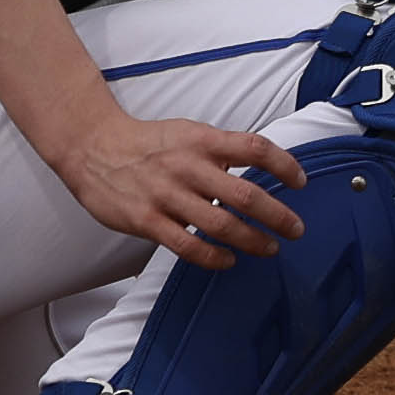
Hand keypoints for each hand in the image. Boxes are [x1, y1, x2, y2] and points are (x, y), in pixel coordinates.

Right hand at [57, 108, 315, 268]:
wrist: (93, 148)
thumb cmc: (148, 143)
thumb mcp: (189, 133)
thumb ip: (221, 151)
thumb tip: (259, 173)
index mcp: (203, 141)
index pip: (256, 148)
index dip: (285, 165)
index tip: (301, 182)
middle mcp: (188, 166)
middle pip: (246, 194)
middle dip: (278, 216)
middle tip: (296, 229)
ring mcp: (167, 195)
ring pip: (221, 224)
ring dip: (252, 240)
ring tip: (270, 248)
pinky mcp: (147, 220)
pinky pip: (187, 246)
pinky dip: (214, 257)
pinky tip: (229, 260)